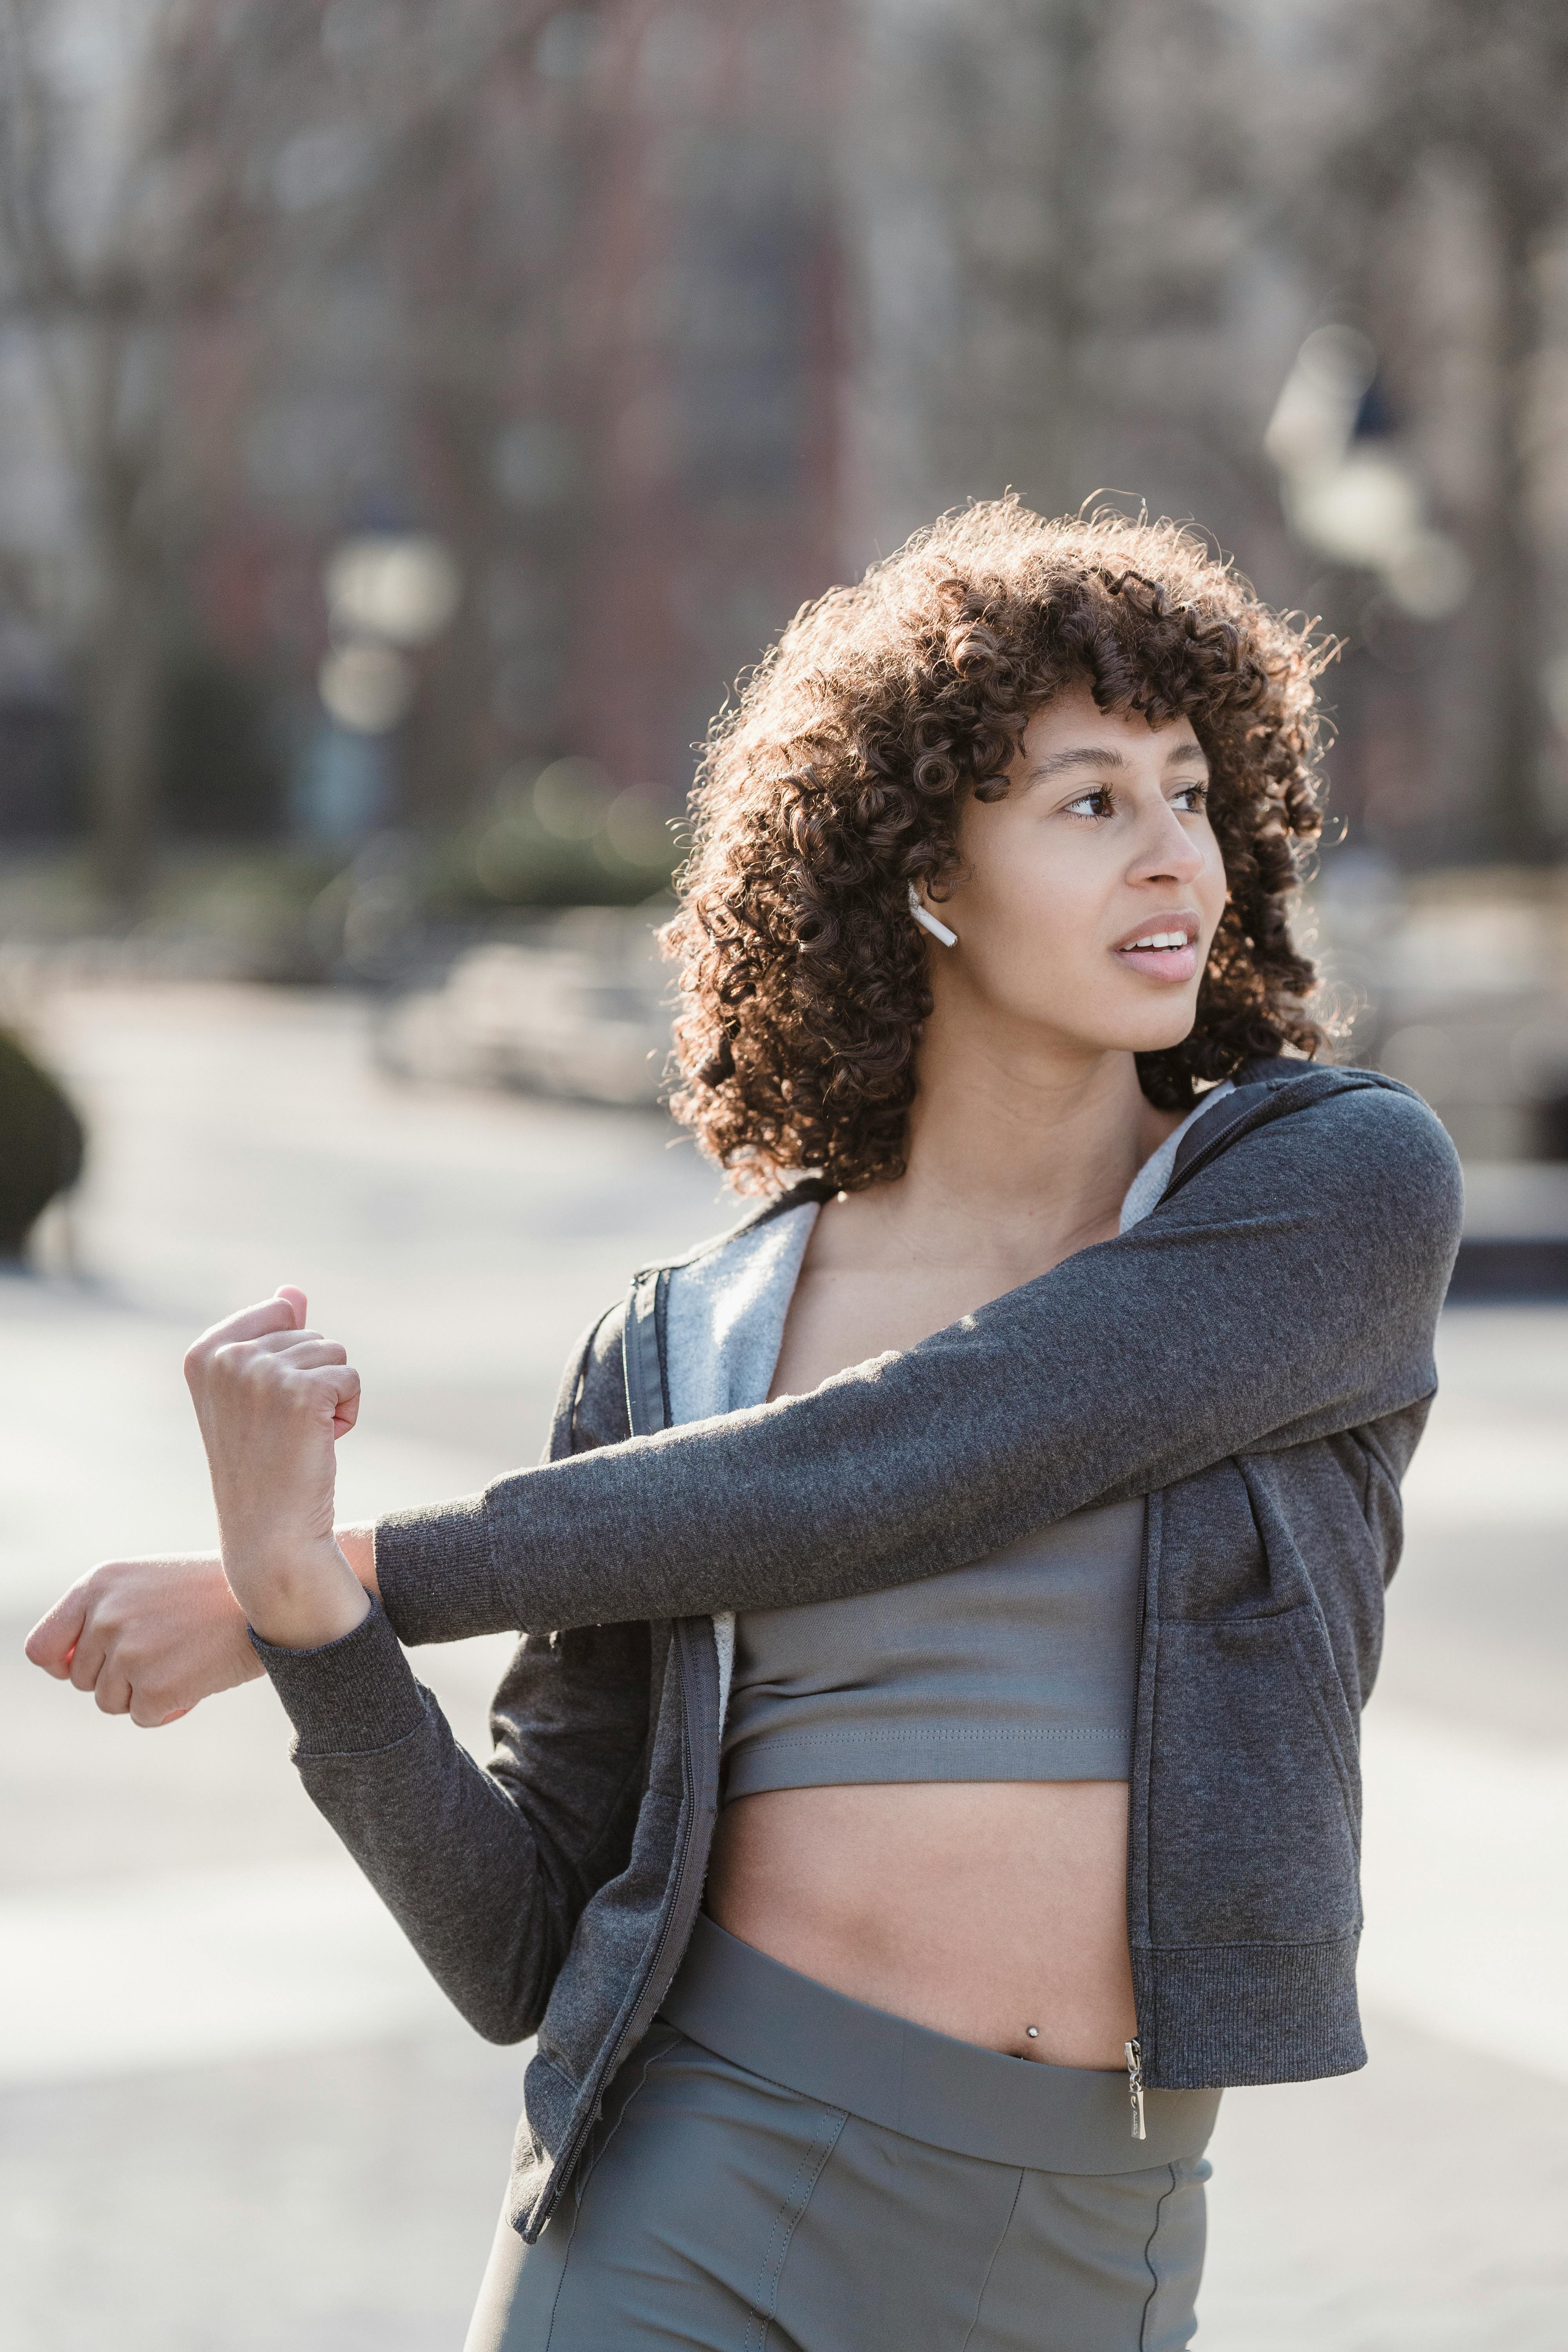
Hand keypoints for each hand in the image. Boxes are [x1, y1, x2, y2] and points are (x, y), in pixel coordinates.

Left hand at [24, 1552, 262, 1725]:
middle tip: (165, 1653)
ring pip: (111, 1702)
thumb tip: (60, 1670)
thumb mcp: (144, 1584)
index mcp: (97, 1585)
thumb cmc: (209, 1590)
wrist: (269, 1593)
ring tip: (183, 1661)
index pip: (42, 1649)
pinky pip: (144, 1717)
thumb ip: (100, 1615)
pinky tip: (197, 1678)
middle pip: (83, 1680)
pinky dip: (169, 1707)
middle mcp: (104, 1617)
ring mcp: (128, 1653)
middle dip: (118, 1677)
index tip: (89, 1667)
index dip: (63, 1666)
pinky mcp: (154, 1687)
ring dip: (143, 1693)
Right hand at [183, 1287, 370, 1649]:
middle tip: (283, 1430)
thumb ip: (271, 1335)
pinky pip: (351, 1379)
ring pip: (335, 1354)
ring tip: (299, 1437)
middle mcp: (226, 1356)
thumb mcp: (255, 1394)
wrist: (270, 1533)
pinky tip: (319, 1443)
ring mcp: (262, 1372)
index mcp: (203, 1351)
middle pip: (309, 1332)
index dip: (288, 1359)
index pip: (278, 1311)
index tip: (264, 1405)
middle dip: (311, 1379)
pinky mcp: (302, 1391)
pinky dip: (346, 1412)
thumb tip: (293, 1291)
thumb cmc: (264, 1465)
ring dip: (330, 1396)